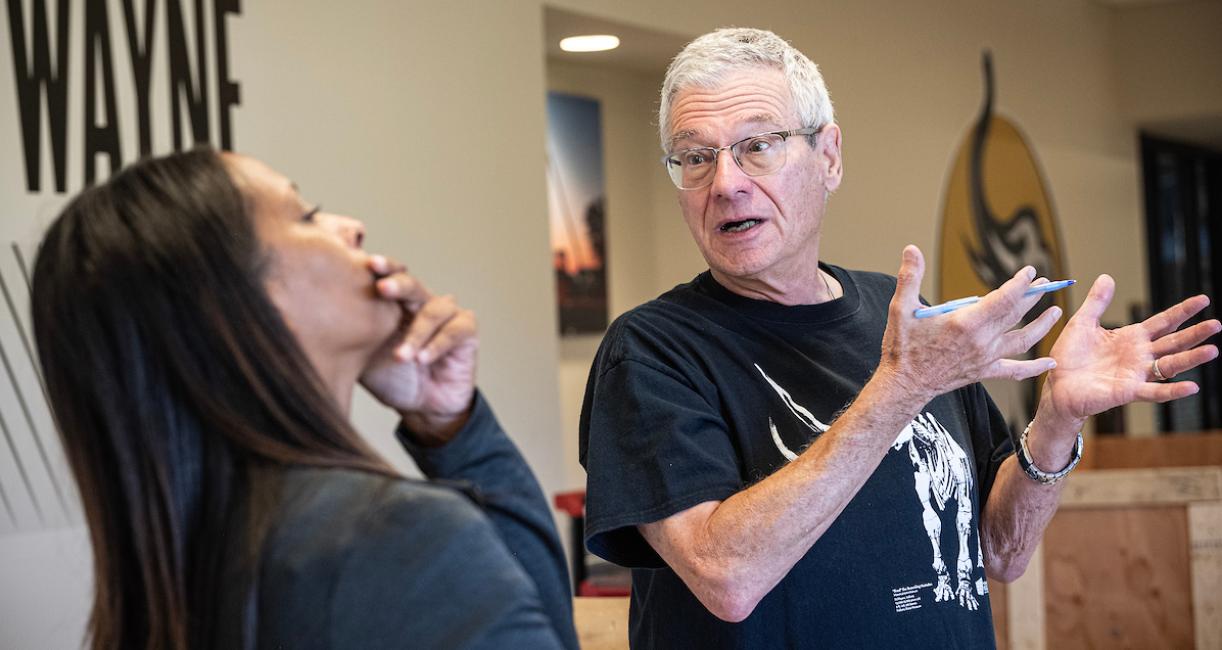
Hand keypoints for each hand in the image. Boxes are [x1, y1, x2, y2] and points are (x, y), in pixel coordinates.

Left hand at [359, 255, 478, 445]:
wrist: (424, 408)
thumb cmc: (392, 377)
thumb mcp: (363, 355)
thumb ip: (347, 334)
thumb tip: (311, 317)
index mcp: (395, 303)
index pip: (389, 276)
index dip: (380, 267)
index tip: (365, 262)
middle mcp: (421, 302)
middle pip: (412, 283)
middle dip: (397, 284)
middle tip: (382, 288)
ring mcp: (447, 314)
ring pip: (434, 309)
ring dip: (417, 332)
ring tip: (402, 356)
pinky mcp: (466, 332)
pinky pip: (454, 330)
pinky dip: (437, 344)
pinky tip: (423, 359)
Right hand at [878, 245, 1061, 402]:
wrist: (905, 384)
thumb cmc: (902, 347)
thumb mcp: (901, 308)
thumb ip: (910, 276)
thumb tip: (911, 249)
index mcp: (965, 322)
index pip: (1004, 298)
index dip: (1020, 283)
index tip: (1029, 272)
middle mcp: (981, 340)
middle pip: (1017, 314)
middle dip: (1034, 296)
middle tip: (1046, 283)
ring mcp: (985, 357)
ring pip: (1023, 340)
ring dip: (1042, 325)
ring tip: (1055, 312)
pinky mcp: (984, 371)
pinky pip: (1015, 371)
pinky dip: (1035, 368)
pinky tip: (1051, 364)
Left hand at [1041, 275, 1219, 421]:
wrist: (1056, 384)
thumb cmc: (1069, 357)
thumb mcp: (1082, 323)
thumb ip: (1096, 302)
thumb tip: (1107, 276)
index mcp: (1131, 338)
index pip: (1163, 322)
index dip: (1182, 311)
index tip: (1203, 300)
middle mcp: (1139, 356)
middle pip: (1174, 342)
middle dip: (1195, 334)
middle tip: (1217, 324)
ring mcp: (1136, 374)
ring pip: (1170, 365)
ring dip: (1191, 359)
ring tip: (1212, 350)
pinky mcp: (1127, 391)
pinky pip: (1154, 392)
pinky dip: (1173, 391)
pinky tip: (1192, 387)